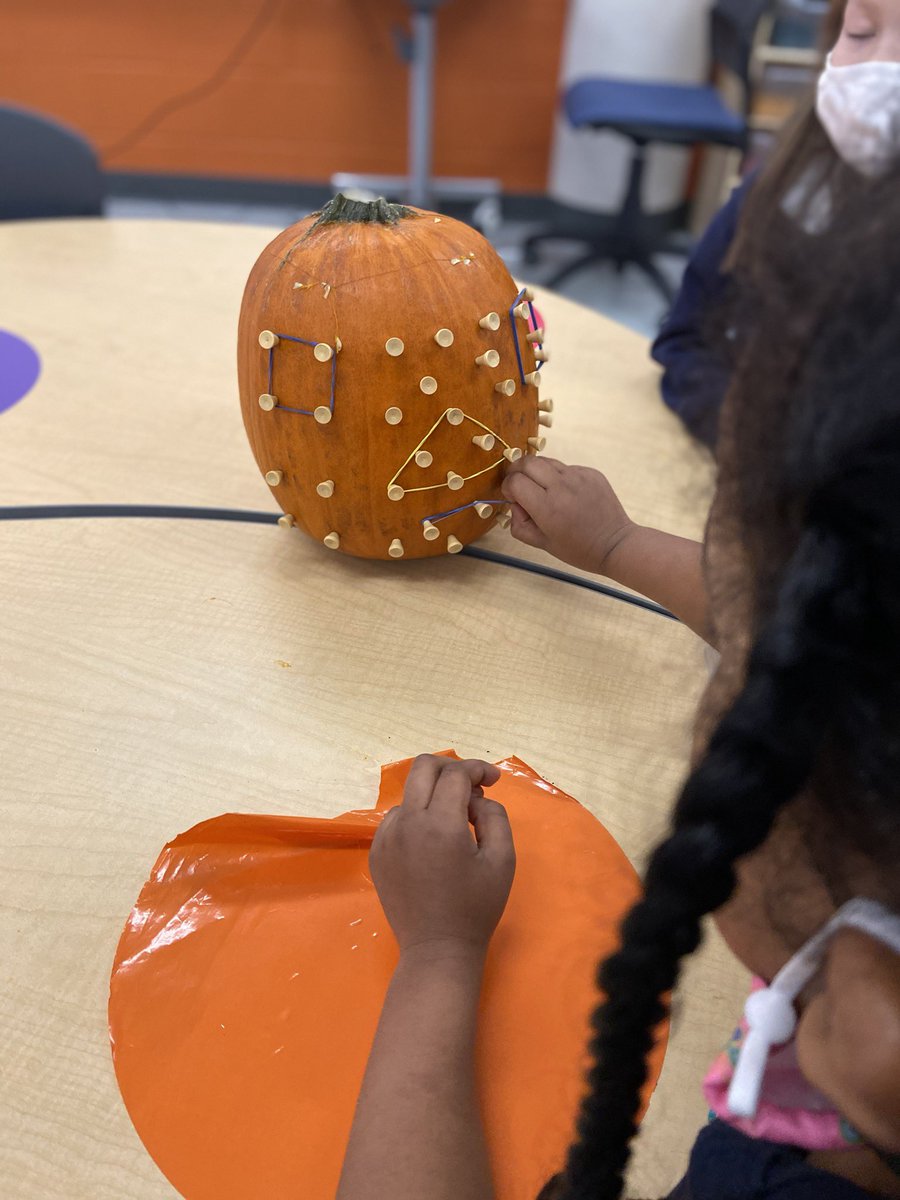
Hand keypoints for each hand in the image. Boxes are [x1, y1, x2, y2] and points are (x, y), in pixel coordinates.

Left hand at [370, 755, 515, 959]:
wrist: (437, 949)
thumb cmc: (476, 908)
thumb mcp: (502, 860)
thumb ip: (494, 816)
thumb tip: (476, 798)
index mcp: (440, 825)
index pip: (456, 774)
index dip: (478, 769)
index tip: (494, 780)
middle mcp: (407, 824)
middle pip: (423, 767)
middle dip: (451, 767)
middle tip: (472, 785)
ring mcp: (386, 838)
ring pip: (410, 794)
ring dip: (434, 795)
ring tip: (456, 820)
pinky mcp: (377, 852)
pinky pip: (397, 818)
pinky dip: (417, 816)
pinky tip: (432, 841)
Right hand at [501, 456, 634, 575]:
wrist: (615, 544)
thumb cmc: (578, 549)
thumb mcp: (542, 544)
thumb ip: (519, 524)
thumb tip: (514, 503)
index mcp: (547, 508)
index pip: (515, 481)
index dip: (508, 488)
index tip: (512, 497)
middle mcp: (562, 487)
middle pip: (527, 462)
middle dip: (517, 472)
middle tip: (520, 485)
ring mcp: (579, 477)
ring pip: (546, 461)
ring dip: (538, 472)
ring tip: (544, 491)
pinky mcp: (591, 472)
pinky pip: (566, 467)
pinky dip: (559, 477)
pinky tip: (568, 495)